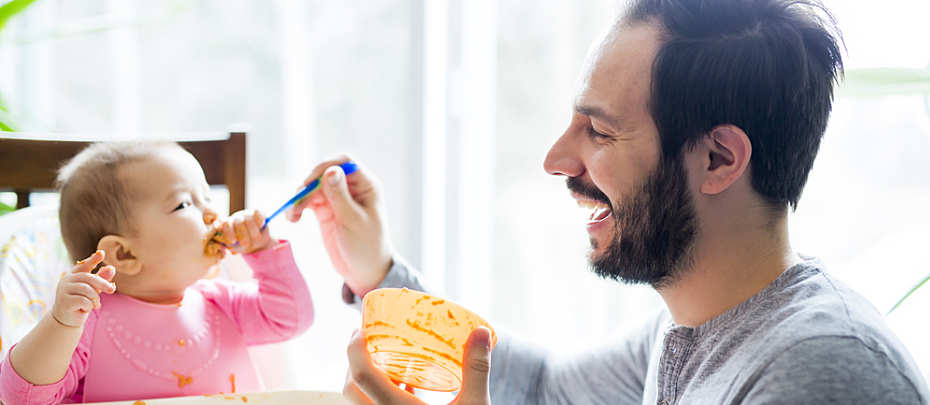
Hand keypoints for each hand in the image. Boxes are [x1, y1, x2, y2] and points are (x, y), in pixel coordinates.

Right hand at [52, 250, 116, 327]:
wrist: (67, 318)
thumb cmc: (81, 301)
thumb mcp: (92, 290)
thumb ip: (100, 279)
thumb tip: (112, 268)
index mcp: (73, 275)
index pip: (84, 265)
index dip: (93, 260)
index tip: (102, 253)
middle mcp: (67, 280)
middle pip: (89, 278)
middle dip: (103, 284)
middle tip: (112, 290)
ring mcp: (63, 290)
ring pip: (87, 290)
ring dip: (95, 299)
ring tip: (94, 305)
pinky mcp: (64, 301)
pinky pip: (83, 301)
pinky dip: (89, 306)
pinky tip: (85, 309)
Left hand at [216, 210, 275, 253]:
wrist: (258, 243)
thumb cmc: (244, 245)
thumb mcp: (235, 247)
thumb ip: (229, 244)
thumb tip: (226, 241)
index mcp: (228, 225)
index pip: (225, 225)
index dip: (229, 233)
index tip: (233, 241)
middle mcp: (236, 218)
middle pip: (238, 223)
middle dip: (243, 235)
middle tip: (246, 243)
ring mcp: (246, 214)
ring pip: (249, 219)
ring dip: (253, 231)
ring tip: (256, 238)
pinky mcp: (257, 212)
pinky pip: (257, 214)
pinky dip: (259, 222)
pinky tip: (260, 227)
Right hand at [287, 155, 393, 296]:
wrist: (364, 270)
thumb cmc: (366, 246)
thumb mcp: (353, 221)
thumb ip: (340, 196)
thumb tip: (330, 170)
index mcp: (366, 185)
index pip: (345, 163)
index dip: (326, 166)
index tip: (311, 180)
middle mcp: (352, 188)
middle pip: (324, 172)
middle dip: (309, 184)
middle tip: (298, 200)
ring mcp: (337, 199)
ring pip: (313, 187)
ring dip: (300, 198)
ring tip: (293, 215)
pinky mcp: (326, 210)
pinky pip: (308, 201)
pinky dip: (298, 207)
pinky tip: (293, 218)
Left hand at [343, 326, 492, 404]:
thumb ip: (476, 368)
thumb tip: (480, 331)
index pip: (362, 376)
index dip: (354, 348)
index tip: (360, 328)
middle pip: (350, 390)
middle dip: (353, 361)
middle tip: (367, 340)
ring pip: (358, 404)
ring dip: (363, 381)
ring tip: (383, 360)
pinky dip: (379, 396)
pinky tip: (404, 386)